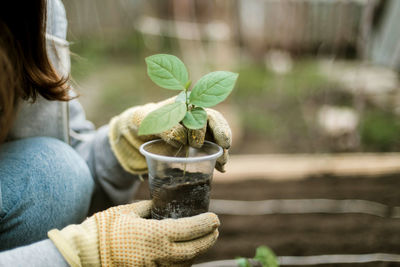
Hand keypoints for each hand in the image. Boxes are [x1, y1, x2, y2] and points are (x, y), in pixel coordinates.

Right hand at [48, 200, 219, 266]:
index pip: (190, 230)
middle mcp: (159, 255)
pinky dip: (183, 263)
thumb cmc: (105, 229)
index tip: (215, 219)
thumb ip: (149, 208)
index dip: (206, 225)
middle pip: (194, 250)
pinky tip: (185, 255)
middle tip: (215, 230)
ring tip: (203, 241)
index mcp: (156, 235)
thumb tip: (160, 204)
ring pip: (186, 264)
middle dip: (208, 240)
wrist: (86, 254)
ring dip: (198, 252)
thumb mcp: (128, 211)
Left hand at [109, 97, 231, 173]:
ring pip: (216, 136)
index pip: (202, 112)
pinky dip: (217, 158)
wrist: (139, 133)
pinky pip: (212, 149)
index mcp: (185, 103)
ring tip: (223, 164)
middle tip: (223, 148)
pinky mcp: (200, 144)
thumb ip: (164, 127)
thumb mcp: (148, 121)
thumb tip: (181, 138)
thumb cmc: (143, 122)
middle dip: (221, 134)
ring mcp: (200, 129)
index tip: (197, 144)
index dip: (205, 126)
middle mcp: (196, 114)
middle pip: (215, 122)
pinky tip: (221, 169)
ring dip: (222, 149)